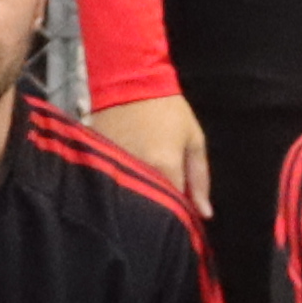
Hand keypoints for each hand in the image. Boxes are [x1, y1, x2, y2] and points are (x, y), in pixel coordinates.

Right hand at [91, 92, 210, 211]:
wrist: (129, 81)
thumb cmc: (168, 109)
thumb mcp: (193, 140)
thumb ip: (200, 179)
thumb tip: (205, 215)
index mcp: (164, 167)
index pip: (175, 210)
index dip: (182, 218)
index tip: (187, 221)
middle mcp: (138, 172)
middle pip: (150, 210)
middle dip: (161, 215)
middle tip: (167, 212)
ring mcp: (114, 168)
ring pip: (131, 201)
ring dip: (141, 204)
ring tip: (148, 199)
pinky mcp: (97, 163)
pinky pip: (113, 188)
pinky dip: (122, 192)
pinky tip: (128, 189)